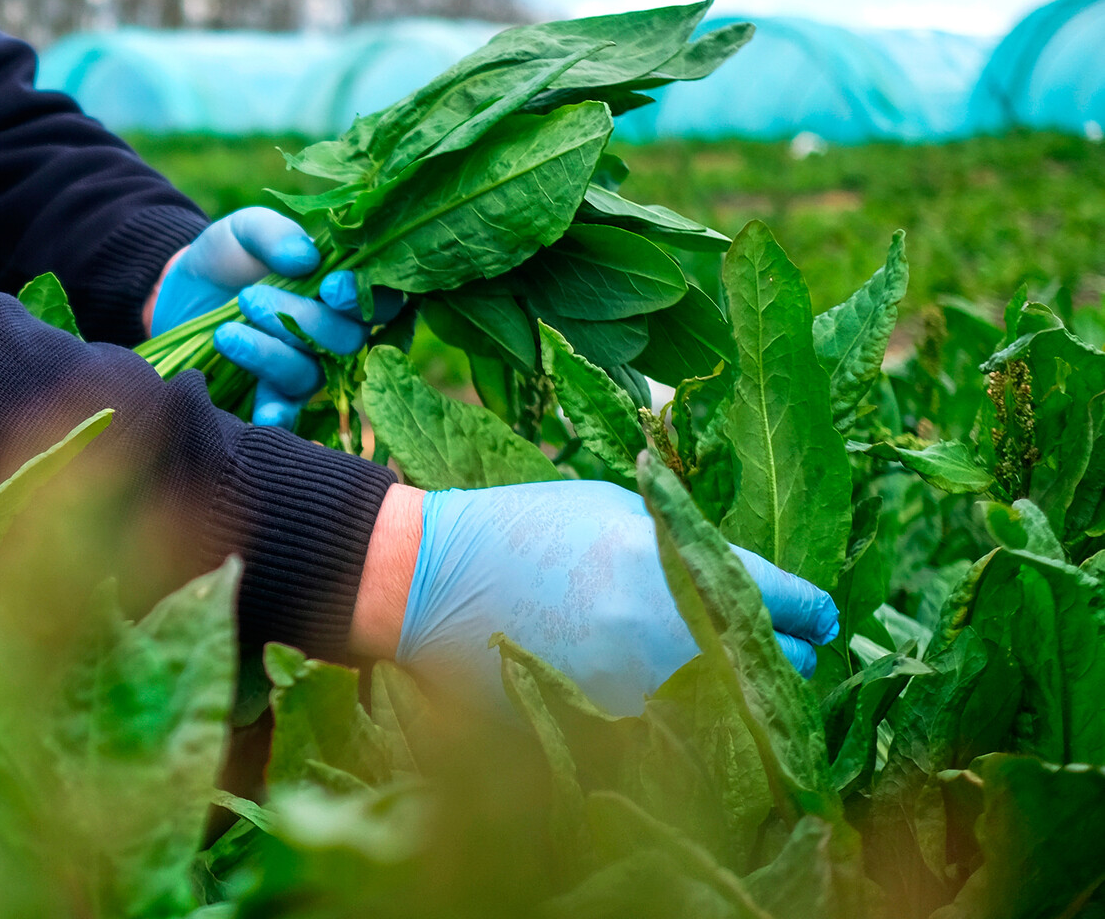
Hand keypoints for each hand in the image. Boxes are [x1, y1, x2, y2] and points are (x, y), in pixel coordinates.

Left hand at [147, 208, 376, 428]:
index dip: (365, 297)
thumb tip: (306, 259)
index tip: (330, 288)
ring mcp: (307, 368)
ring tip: (225, 334)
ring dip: (270, 354)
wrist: (180, 293)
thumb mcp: (246, 231)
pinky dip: (278, 414)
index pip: (382, 298)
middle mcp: (335, 334)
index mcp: (343, 289)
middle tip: (249, 299)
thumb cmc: (229, 257)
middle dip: (300, 320)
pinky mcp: (274, 396)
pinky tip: (263, 414)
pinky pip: (287, 412)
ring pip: (311, 373)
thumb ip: (276, 234)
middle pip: (348, 340)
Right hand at [353, 481, 837, 714]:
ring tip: (695, 668)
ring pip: (730, 714)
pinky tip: (645, 689)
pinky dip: (673, 719)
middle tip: (760, 646)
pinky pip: (671, 735)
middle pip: (781, 671)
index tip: (813, 619)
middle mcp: (676, 639)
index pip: (796, 607)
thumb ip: (692, 546)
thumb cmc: (526, 527)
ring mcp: (640, 694)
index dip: (811, 612)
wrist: (431, 581)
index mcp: (684, 570)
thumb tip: (752, 581)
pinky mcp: (604, 731)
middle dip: (776, 658)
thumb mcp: (620, 510)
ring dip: (726, 694)